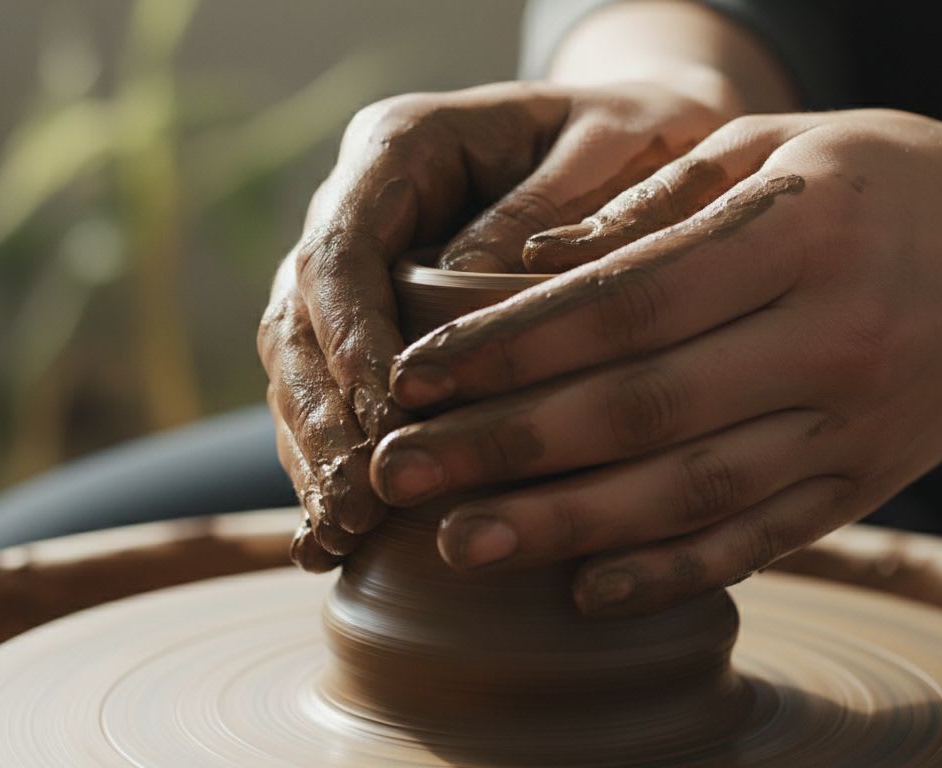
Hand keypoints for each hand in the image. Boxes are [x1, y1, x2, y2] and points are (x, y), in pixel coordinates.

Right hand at [258, 82, 728, 567]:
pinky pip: (337, 396)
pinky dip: (335, 464)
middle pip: (302, 317)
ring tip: (338, 537)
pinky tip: (336, 538)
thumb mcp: (612, 142)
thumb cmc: (634, 133)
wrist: (639, 140)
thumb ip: (548, 200)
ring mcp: (366, 271)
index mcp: (401, 147)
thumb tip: (468, 280)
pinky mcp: (383, 326)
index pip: (344, 246)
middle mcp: (365, 208)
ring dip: (316, 454)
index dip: (351, 334)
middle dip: (322, 416)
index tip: (385, 414)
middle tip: (354, 504)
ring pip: (304, 367)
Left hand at [376, 109, 941, 612]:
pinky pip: (764, 538)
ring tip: (457, 542)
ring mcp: (855, 425)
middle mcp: (831, 338)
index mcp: (803, 233)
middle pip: (641, 408)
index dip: (514, 344)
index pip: (631, 301)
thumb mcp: (784, 146)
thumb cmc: (889, 181)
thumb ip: (660, 199)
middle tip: (396, 471)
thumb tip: (534, 263)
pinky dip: (675, 569)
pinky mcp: (869, 483)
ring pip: (690, 490)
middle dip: (504, 445)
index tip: (419, 374)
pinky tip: (587, 588)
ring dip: (564, 524)